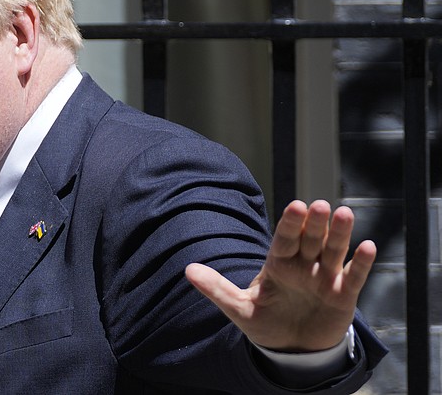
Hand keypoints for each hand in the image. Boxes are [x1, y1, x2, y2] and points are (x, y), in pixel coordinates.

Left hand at [185, 200, 375, 351]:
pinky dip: (361, 263)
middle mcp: (303, 265)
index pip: (284, 239)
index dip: (290, 223)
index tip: (295, 206)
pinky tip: (368, 246)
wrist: (291, 350)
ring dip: (340, 233)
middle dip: (314, 224)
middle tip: (319, 205)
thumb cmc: (265, 323)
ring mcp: (324, 278)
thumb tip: (188, 270)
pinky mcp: (343, 295)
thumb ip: (216, 288)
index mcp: (278, 263)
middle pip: (310, 239)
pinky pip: (353, 276)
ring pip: (334, 250)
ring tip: (345, 214)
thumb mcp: (238, 308)